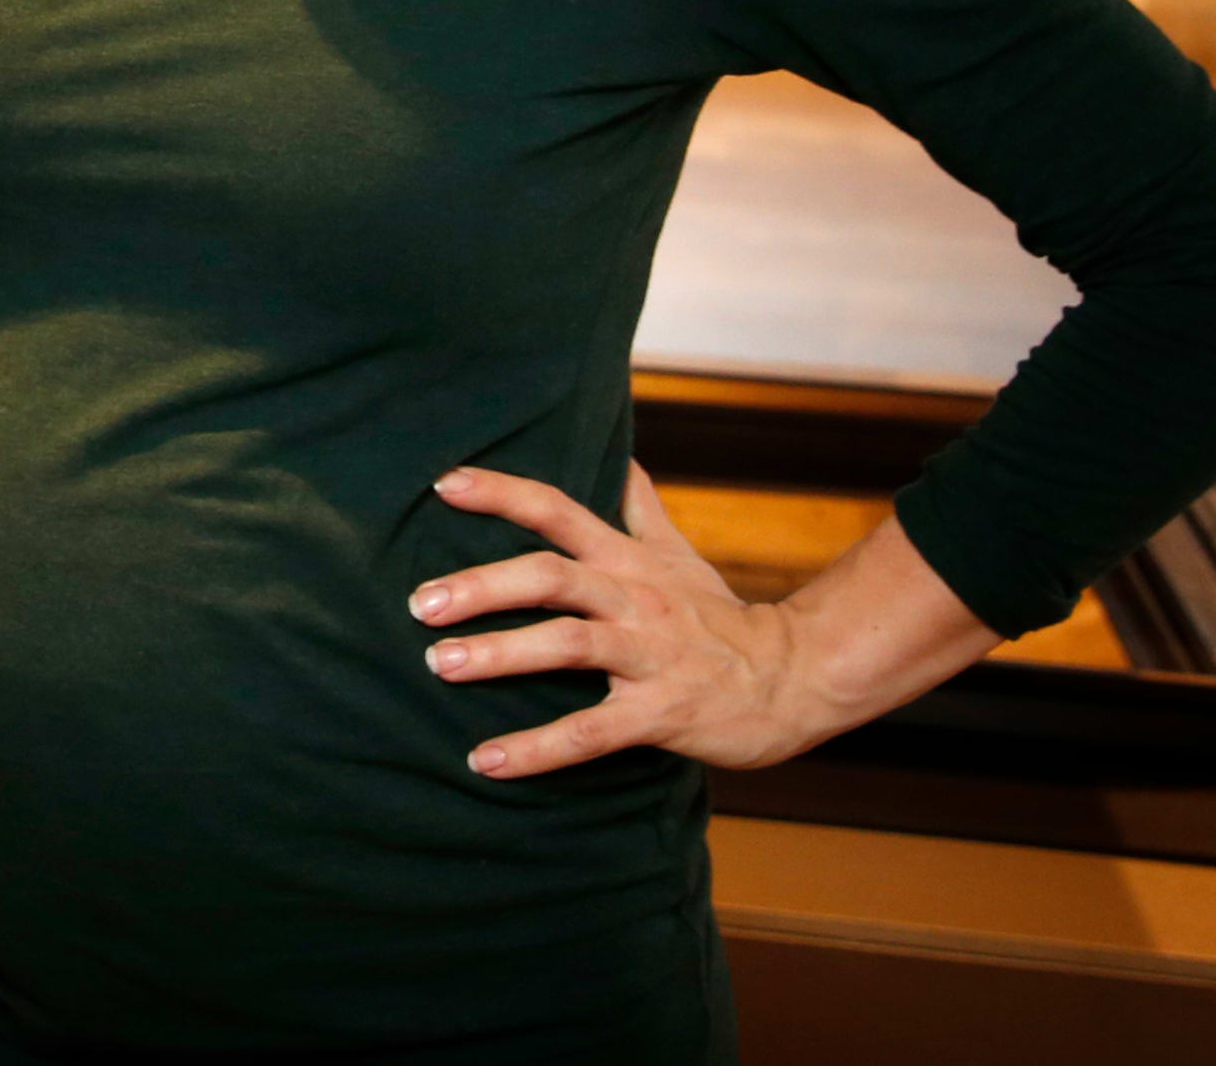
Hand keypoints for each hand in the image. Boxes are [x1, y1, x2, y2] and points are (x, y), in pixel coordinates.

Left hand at [411, 461, 828, 776]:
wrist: (794, 679)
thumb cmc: (724, 618)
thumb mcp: (681, 555)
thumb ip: (641, 508)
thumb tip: (620, 455)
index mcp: (629, 560)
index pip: (558, 509)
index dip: (502, 492)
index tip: (443, 484)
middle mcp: (635, 598)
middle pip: (550, 575)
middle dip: (481, 585)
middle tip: (420, 603)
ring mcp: (649, 655)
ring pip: (566, 644)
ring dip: (499, 655)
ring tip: (440, 665)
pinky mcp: (661, 713)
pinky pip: (590, 731)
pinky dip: (536, 748)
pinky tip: (486, 761)